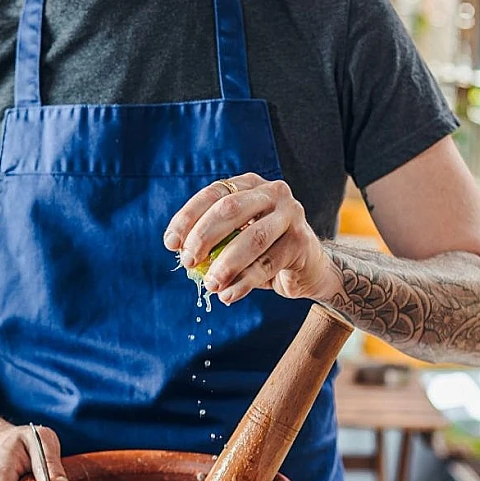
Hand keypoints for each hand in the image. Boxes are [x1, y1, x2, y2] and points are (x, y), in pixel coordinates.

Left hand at [163, 173, 331, 304]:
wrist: (308, 266)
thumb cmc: (263, 249)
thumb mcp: (236, 237)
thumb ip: (213, 239)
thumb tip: (179, 249)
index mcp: (250, 184)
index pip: (213, 194)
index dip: (188, 217)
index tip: (171, 243)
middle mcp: (273, 192)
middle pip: (231, 209)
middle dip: (203, 237)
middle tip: (188, 262)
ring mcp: (291, 214)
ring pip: (252, 238)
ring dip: (225, 264)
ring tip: (210, 285)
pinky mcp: (301, 241)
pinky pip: (268, 264)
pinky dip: (244, 282)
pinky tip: (228, 295)